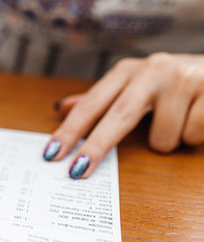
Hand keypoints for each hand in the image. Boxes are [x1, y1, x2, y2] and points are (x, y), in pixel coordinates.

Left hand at [43, 53, 203, 178]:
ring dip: (167, 141)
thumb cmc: (170, 82)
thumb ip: (99, 100)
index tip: (51, 153)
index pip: (92, 105)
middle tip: (76, 171)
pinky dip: (193, 137)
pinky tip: (198, 117)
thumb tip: (60, 108)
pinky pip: (191, 136)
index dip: (70, 130)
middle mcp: (152, 70)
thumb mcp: (133, 85)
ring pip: (161, 138)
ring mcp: (183, 80)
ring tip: (178, 121)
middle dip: (95, 147)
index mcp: (127, 70)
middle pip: (118, 117)